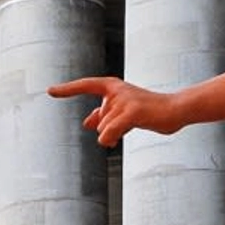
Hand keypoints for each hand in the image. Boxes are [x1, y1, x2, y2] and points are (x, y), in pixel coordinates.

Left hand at [53, 74, 183, 148]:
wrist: (175, 110)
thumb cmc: (150, 111)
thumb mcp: (124, 112)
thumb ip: (104, 115)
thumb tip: (86, 122)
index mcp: (113, 87)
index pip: (86, 85)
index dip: (67, 89)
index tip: (50, 91)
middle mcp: (116, 90)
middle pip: (98, 122)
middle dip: (111, 129)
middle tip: (132, 123)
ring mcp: (123, 100)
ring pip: (102, 130)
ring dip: (115, 135)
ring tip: (137, 125)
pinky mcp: (131, 112)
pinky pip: (108, 132)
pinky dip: (109, 139)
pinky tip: (118, 138)